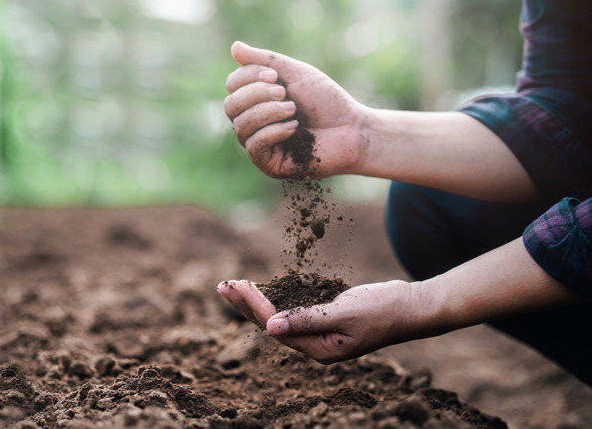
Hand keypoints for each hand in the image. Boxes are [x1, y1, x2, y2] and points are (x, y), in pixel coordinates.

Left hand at [217, 279, 423, 363]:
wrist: (413, 306)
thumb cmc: (384, 309)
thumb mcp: (345, 313)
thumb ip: (308, 319)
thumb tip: (270, 327)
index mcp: (319, 350)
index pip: (276, 327)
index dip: (253, 306)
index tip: (236, 286)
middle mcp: (316, 346)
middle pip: (271, 326)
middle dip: (245, 305)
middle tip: (223, 285)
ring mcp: (320, 334)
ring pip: (279, 318)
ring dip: (257, 302)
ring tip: (234, 287)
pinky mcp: (325, 320)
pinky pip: (293, 312)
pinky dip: (277, 299)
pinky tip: (263, 291)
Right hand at [223, 41, 367, 178]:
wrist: (353, 129)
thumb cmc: (327, 102)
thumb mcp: (296, 74)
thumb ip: (265, 61)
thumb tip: (234, 47)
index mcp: (256, 100)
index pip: (232, 86)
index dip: (248, 77)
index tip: (275, 76)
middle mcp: (253, 123)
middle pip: (231, 106)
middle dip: (256, 95)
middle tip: (284, 93)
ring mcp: (259, 145)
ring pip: (240, 126)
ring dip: (267, 112)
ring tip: (293, 110)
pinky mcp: (269, 164)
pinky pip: (254, 146)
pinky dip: (272, 132)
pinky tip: (293, 127)